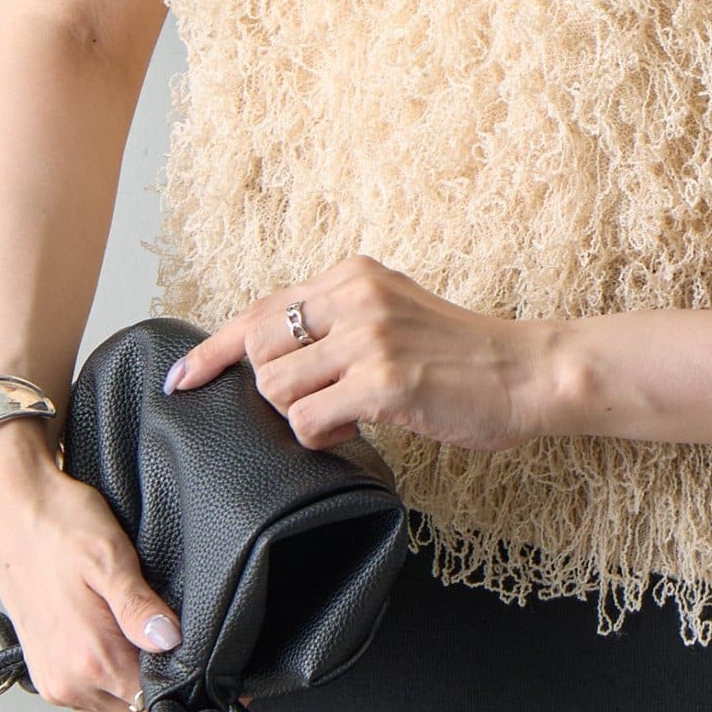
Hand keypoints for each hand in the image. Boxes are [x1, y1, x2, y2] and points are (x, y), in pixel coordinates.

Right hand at [0, 435, 184, 711]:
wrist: (10, 513)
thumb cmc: (58, 527)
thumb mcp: (110, 558)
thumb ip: (140, 607)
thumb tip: (171, 640)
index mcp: (88, 659)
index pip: (150, 704)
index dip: (182, 687)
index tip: (199, 667)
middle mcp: (67, 681)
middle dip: (159, 691)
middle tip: (177, 648)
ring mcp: (52, 680)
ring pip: (112, 710)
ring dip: (134, 688)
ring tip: (148, 642)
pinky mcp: (43, 670)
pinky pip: (88, 697)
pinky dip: (110, 683)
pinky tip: (121, 644)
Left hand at [164, 255, 557, 452]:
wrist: (528, 370)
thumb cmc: (463, 353)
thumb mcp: (394, 312)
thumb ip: (338, 322)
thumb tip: (274, 356)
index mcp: (353, 275)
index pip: (260, 308)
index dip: (212, 348)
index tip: (183, 378)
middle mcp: (355, 297)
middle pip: (258, 350)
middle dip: (274, 391)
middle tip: (319, 404)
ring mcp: (369, 337)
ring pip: (276, 389)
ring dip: (301, 417)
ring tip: (349, 415)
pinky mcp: (384, 381)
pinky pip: (309, 421)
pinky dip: (324, 436)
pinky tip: (361, 428)